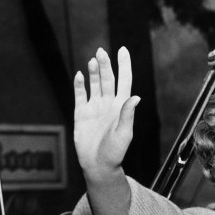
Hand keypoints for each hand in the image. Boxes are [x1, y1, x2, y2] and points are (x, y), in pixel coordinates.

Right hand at [73, 47, 138, 179]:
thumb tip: (135, 97)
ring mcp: (94, 107)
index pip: (124, 81)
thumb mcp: (124, 134)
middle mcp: (108, 103)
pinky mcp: (82, 113)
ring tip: (93, 61)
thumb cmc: (115, 152)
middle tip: (101, 52)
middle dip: (105, 65)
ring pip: (94, 84)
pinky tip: (79, 75)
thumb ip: (127, 115)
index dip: (124, 65)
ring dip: (93, 72)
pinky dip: (79, 85)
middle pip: (107, 79)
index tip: (123, 49)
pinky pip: (80, 95)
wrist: (98, 165)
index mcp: (121, 106)